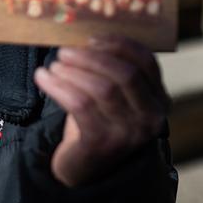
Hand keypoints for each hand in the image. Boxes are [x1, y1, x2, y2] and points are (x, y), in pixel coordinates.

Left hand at [32, 36, 170, 186]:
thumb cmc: (96, 121)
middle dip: (92, 57)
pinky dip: (58, 86)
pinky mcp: (102, 143)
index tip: (92, 38)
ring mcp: (128, 133)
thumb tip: (83, 35)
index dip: (120, 44)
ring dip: (73, 71)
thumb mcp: (113, 95)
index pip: (147, 62)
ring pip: (102, 89)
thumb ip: (110, 69)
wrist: (83, 167)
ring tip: (54, 65)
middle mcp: (151, 118)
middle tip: (65, 51)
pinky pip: (79, 104)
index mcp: (159, 101)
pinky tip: (43, 78)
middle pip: (125, 74)